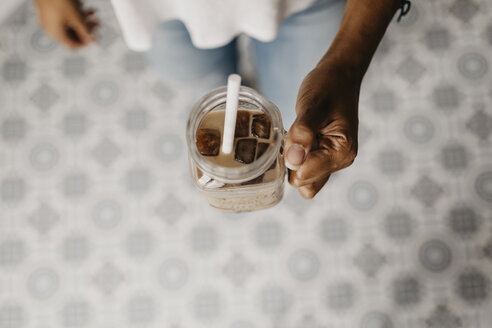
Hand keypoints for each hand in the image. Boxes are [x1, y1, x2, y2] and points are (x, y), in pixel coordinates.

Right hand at [34, 0, 98, 48]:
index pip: (72, 46)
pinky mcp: (49, 10)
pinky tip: (81, 5)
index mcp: (56, 34)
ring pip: (69, 24)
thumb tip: (90, 38)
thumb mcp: (76, 17)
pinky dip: (74, 13)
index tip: (94, 38)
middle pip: (72, 34)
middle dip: (86, 29)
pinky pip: (64, 16)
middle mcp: (50, 28)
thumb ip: (85, 30)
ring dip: (82, 19)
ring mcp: (49, 19)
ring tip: (92, 12)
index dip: (85, 43)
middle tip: (96, 23)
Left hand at [285, 63, 359, 198]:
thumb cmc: (329, 86)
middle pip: (303, 182)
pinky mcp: (324, 156)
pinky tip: (295, 139)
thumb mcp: (313, 105)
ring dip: (292, 161)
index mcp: (342, 152)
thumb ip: (303, 133)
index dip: (290, 159)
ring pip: (303, 179)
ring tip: (294, 136)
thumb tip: (293, 161)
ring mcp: (332, 161)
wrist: (339, 76)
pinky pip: (304, 169)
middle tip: (290, 135)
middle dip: (290, 163)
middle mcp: (340, 161)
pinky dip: (295, 158)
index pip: (305, 176)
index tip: (289, 136)